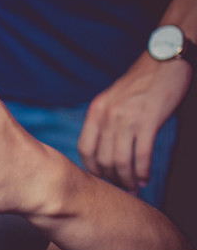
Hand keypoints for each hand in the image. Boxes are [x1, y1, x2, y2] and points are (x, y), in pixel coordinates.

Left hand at [78, 54, 190, 192]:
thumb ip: (106, 121)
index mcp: (96, 111)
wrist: (164, 59)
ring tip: (134, 188)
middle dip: (112, 180)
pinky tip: (145, 178)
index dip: (93, 170)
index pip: (85, 149)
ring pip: (121, 161)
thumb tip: (105, 150)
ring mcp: (126, 118)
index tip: (103, 180)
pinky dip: (142, 171)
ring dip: (127, 179)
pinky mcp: (148, 119)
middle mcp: (107, 116)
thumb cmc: (142, 83)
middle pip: (102, 159)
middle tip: (122, 190)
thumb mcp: (114, 100)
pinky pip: (141, 154)